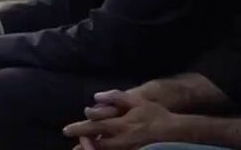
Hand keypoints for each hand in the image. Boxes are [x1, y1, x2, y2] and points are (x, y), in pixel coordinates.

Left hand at [63, 89, 177, 149]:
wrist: (174, 131)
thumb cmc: (154, 114)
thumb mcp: (135, 100)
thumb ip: (115, 97)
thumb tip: (95, 97)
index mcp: (120, 125)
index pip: (94, 128)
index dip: (79, 129)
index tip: (66, 130)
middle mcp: (121, 140)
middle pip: (96, 145)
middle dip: (82, 145)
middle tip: (71, 147)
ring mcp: (127, 149)